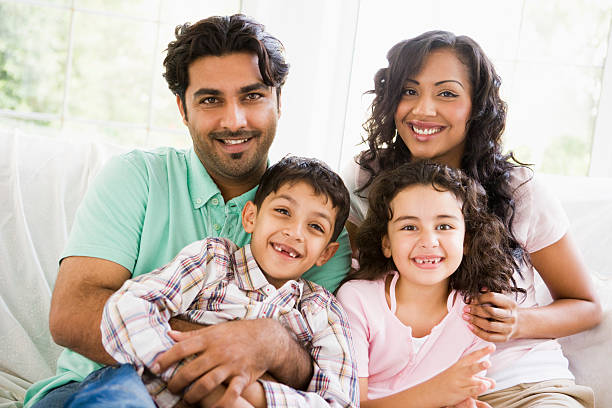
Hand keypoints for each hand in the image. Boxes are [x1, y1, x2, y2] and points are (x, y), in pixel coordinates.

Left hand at [152, 319, 276, 406]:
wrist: (266, 338)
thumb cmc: (237, 333)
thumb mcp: (214, 329)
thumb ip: (191, 335)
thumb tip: (169, 335)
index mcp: (210, 339)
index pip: (182, 348)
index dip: (166, 359)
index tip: (155, 367)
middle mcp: (219, 352)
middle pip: (192, 370)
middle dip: (177, 382)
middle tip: (171, 389)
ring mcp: (231, 365)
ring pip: (207, 383)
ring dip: (193, 395)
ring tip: (187, 399)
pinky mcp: (242, 377)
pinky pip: (231, 394)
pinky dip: (221, 404)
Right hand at [426, 345, 495, 406]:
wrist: (430, 391)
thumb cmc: (446, 381)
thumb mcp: (458, 374)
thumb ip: (476, 377)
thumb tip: (492, 382)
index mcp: (459, 364)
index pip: (472, 356)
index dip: (483, 351)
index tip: (492, 346)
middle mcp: (460, 372)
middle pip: (472, 368)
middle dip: (480, 365)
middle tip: (488, 363)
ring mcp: (460, 383)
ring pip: (474, 382)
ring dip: (484, 383)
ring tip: (490, 383)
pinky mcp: (459, 393)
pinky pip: (470, 391)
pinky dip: (477, 390)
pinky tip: (482, 388)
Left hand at [463, 290, 518, 341]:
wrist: (518, 324)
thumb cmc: (504, 309)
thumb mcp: (500, 299)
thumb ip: (489, 293)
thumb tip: (479, 290)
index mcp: (510, 304)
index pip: (493, 297)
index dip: (479, 297)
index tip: (470, 299)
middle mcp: (511, 316)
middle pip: (490, 312)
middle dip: (475, 310)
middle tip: (465, 309)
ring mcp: (508, 328)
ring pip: (489, 325)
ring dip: (474, 320)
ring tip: (465, 316)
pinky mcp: (504, 338)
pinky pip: (488, 337)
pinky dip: (477, 331)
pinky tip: (469, 326)